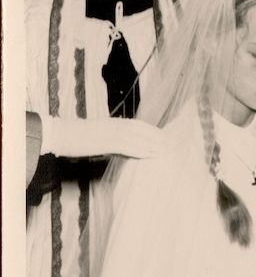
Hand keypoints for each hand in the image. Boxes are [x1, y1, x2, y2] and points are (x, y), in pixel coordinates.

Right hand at [41, 116, 163, 159]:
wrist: (62, 133)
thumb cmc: (80, 135)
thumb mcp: (101, 133)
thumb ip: (116, 140)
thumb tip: (128, 149)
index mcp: (115, 122)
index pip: (140, 124)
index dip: (153, 131)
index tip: (165, 136)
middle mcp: (117, 125)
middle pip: (143, 130)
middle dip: (158, 137)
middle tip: (172, 144)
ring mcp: (113, 133)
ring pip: (139, 138)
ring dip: (154, 144)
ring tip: (166, 150)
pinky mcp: (108, 142)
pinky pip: (130, 147)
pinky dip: (142, 150)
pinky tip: (152, 154)